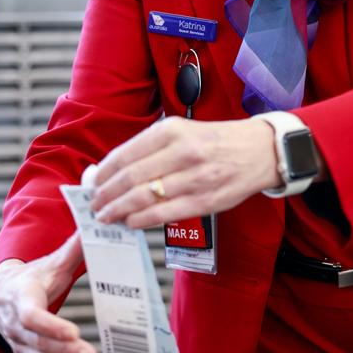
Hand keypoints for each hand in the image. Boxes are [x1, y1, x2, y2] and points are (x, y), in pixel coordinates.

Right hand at [0, 233, 98, 352]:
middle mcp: (16, 325)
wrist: (3, 293)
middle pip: (39, 342)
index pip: (32, 316)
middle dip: (65, 351)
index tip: (72, 332)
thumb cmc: (31, 278)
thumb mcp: (50, 263)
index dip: (50, 326)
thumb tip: (93, 226)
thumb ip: (72, 249)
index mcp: (21, 298)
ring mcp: (19, 343)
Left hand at [90, 115, 278, 228]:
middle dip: (106, 194)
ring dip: (119, 210)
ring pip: (144, 197)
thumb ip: (150, 147)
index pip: (126, 154)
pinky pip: (164, 214)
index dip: (103, 173)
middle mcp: (183, 152)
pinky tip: (130, 222)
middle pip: (130, 177)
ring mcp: (195, 178)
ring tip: (107, 216)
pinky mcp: (205, 201)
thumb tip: (113, 168)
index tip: (91, 184)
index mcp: (173, 130)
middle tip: (94, 204)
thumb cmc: (216, 141)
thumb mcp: (183, 130)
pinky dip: (141, 220)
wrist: (260, 151)